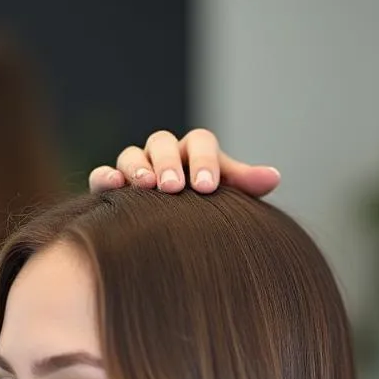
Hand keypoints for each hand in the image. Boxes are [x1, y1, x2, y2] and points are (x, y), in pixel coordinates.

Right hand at [87, 128, 281, 196]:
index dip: (203, 159)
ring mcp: (137, 168)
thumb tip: (274, 177)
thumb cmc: (211, 212)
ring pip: (132, 155)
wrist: (181, 237)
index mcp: (196, 154)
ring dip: (138, 168)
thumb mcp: (230, 198)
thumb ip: (246, 184)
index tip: (207, 186)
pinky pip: (105, 175)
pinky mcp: (113, 186)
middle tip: (174, 187)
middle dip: (168, 163)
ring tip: (146, 187)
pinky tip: (114, 187)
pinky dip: (107, 177)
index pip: (200, 142)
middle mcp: (165, 156)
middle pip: (163, 143)